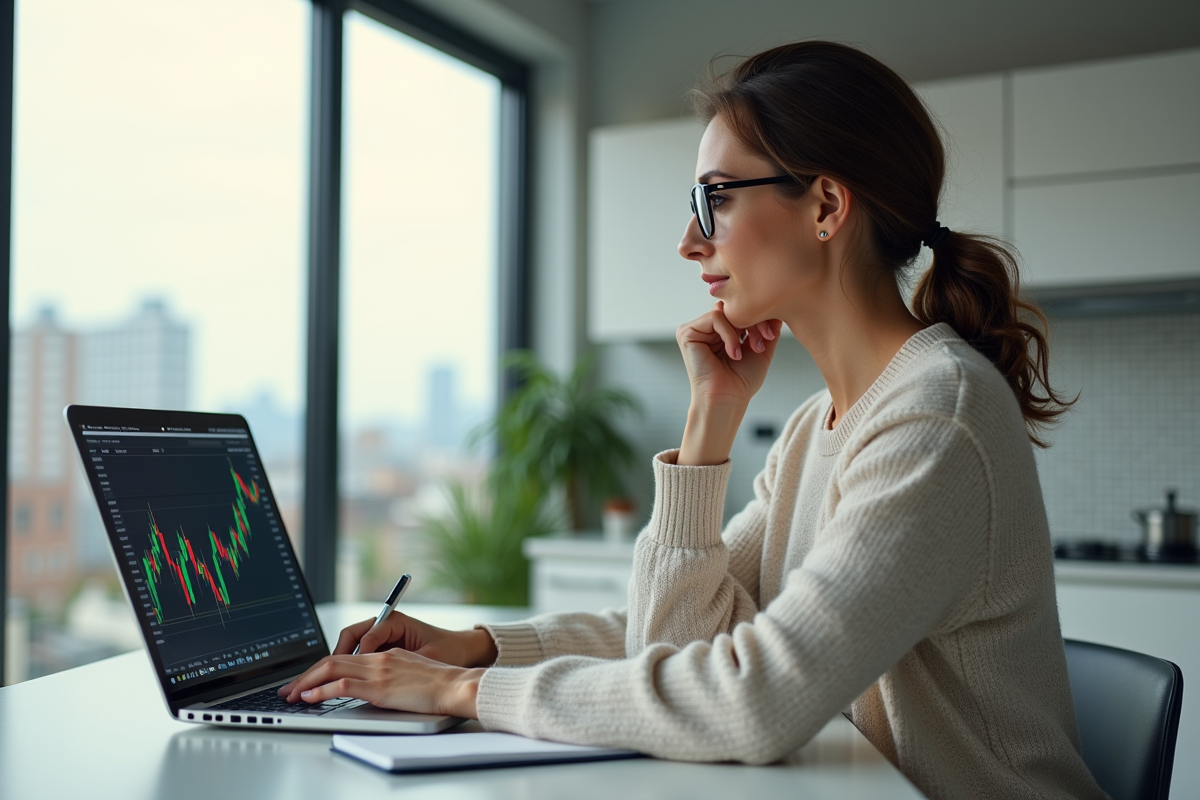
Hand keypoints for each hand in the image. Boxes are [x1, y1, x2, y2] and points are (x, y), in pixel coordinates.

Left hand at [279, 648, 483, 717]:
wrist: (457, 684)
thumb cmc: (441, 684)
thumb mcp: (412, 673)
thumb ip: (391, 675)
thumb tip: (374, 688)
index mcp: (385, 654)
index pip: (345, 657)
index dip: (321, 668)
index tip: (307, 681)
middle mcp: (378, 658)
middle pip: (332, 661)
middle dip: (306, 675)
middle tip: (289, 689)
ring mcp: (378, 671)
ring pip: (331, 669)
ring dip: (307, 682)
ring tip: (292, 695)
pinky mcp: (380, 687)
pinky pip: (343, 685)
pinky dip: (322, 690)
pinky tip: (310, 697)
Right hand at [334, 611, 497, 664]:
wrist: (463, 652)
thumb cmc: (449, 651)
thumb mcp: (429, 656)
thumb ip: (404, 661)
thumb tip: (379, 669)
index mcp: (396, 622)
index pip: (365, 635)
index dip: (358, 654)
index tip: (353, 672)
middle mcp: (387, 625)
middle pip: (350, 636)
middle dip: (335, 657)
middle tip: (325, 676)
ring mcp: (383, 636)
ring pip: (351, 645)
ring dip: (339, 661)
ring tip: (328, 680)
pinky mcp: (384, 648)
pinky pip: (360, 654)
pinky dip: (350, 665)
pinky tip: (345, 681)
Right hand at [676, 303, 782, 464]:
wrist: (727, 400)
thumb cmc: (742, 381)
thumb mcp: (761, 349)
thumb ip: (766, 328)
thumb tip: (775, 307)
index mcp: (720, 330)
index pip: (740, 309)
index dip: (759, 317)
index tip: (771, 336)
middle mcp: (706, 328)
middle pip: (734, 307)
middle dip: (754, 321)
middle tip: (764, 341)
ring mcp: (695, 329)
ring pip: (726, 310)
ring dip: (744, 328)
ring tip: (749, 349)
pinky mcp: (686, 332)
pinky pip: (715, 317)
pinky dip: (729, 334)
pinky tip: (733, 353)